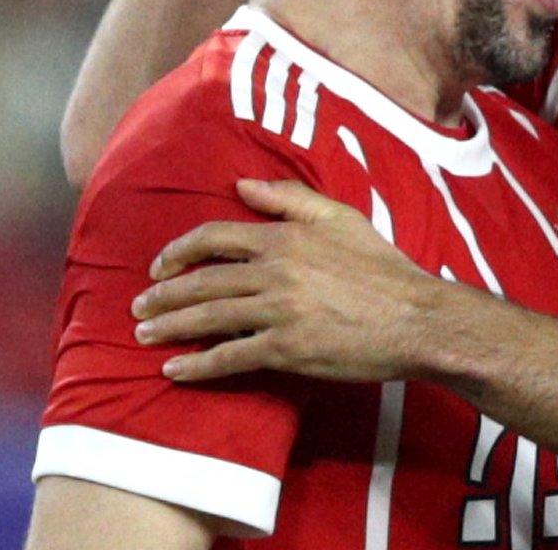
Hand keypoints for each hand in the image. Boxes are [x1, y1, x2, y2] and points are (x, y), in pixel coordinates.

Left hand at [132, 178, 445, 381]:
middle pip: (201, 282)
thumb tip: (242, 185)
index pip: (214, 237)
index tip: (158, 265)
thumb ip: (292, 199)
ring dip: (170, 328)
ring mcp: (279, 312)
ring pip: (208, 318)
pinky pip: (230, 357)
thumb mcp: (343, 219)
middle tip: (139, 308)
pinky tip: (176, 371)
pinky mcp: (286, 349)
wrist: (418, 318)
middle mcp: (275, 272)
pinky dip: (197, 366)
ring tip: (145, 336)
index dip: (178, 251)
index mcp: (286, 238)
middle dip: (163, 295)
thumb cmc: (385, 269)